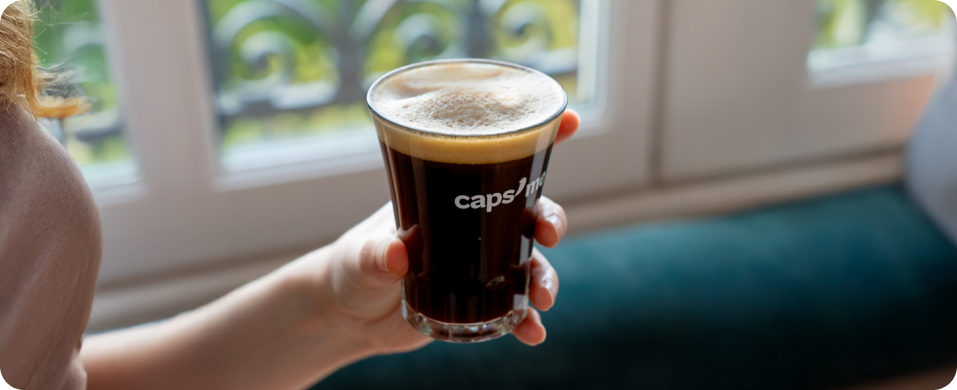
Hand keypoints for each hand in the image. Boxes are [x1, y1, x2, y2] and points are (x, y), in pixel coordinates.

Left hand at [306, 110, 580, 352]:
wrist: (351, 315)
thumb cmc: (354, 266)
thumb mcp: (359, 257)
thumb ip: (374, 255)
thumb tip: (395, 255)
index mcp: (449, 196)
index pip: (494, 157)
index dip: (536, 136)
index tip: (570, 119)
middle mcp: (474, 226)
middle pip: (529, 211)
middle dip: (551, 218)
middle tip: (549, 234)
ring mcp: (482, 263)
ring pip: (531, 262)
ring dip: (545, 277)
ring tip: (542, 299)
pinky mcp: (481, 300)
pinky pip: (516, 309)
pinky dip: (529, 321)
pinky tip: (532, 333)